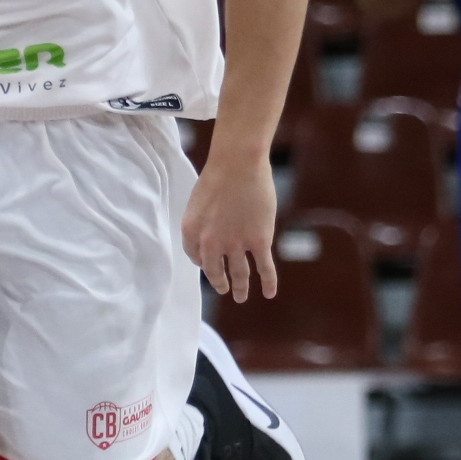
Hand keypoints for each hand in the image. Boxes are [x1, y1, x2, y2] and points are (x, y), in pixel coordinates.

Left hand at [184, 150, 279, 303]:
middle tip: (224, 289)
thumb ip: (203, 223)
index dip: (203, 262)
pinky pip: (264, 269)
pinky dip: (268, 283)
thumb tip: (212, 235)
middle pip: (215, 272)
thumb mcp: (199, 201)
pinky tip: (269, 293)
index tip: (210, 265)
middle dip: (220, 283)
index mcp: (191, 232)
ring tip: (241, 296)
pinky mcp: (259, 241)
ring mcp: (236, 245)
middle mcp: (211, 244)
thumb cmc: (218, 175)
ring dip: (241, 287)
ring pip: (239, 274)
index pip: (196, 257)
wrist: (238, 163)